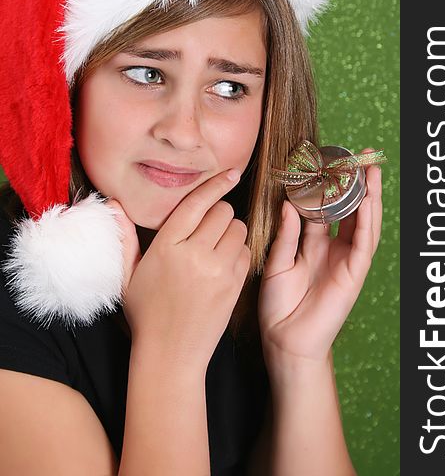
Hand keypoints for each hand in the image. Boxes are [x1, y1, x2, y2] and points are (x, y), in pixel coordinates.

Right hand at [108, 169, 250, 370]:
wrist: (171, 354)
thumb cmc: (146, 313)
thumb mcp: (126, 276)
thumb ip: (124, 237)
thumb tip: (116, 203)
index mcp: (167, 248)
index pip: (196, 204)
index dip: (215, 184)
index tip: (230, 173)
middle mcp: (195, 255)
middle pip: (222, 212)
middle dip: (218, 213)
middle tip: (207, 227)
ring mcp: (218, 271)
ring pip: (238, 229)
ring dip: (230, 231)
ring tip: (215, 245)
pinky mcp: (234, 286)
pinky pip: (246, 252)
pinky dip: (238, 251)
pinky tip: (224, 262)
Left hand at [259, 150, 382, 368]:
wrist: (285, 341)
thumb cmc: (279, 305)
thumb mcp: (278, 263)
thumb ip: (287, 235)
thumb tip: (290, 205)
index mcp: (312, 245)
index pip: (324, 209)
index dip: (327, 187)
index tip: (326, 162)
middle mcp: (332, 249)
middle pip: (348, 210)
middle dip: (354, 184)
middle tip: (359, 156)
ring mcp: (345, 260)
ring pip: (362, 222)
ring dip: (368, 195)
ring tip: (370, 168)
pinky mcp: (353, 273)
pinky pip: (363, 243)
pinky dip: (368, 220)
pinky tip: (368, 198)